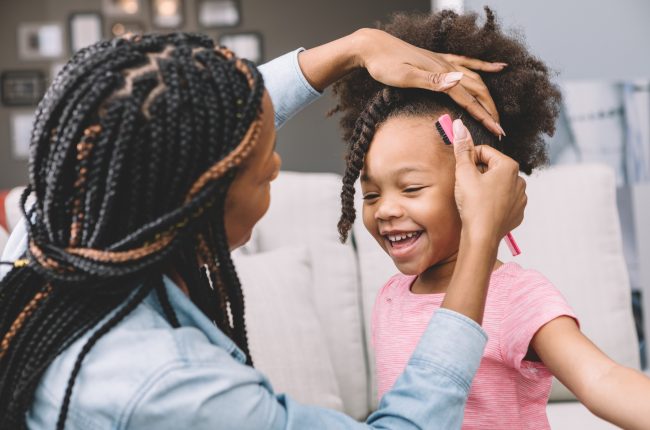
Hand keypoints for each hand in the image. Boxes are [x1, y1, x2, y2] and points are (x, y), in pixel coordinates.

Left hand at [353, 28, 506, 136]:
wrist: (373, 47)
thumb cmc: (384, 64)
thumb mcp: (405, 76)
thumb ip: (432, 81)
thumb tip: (458, 82)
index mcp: (441, 74)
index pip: (469, 100)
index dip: (484, 117)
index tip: (497, 132)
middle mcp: (447, 67)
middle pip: (477, 91)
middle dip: (490, 111)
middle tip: (499, 129)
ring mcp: (444, 62)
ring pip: (475, 79)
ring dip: (488, 97)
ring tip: (497, 112)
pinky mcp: (438, 60)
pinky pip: (467, 63)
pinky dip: (484, 66)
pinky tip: (497, 67)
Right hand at [451, 119, 525, 243]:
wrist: (482, 236)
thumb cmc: (473, 204)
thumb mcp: (464, 173)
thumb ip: (463, 148)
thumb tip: (459, 125)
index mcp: (509, 166)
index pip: (484, 152)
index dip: (469, 160)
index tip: (462, 171)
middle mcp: (519, 180)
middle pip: (492, 168)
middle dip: (478, 174)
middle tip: (467, 187)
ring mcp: (521, 197)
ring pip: (498, 184)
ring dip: (486, 187)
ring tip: (475, 200)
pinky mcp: (518, 212)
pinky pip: (504, 200)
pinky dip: (493, 202)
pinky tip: (483, 209)